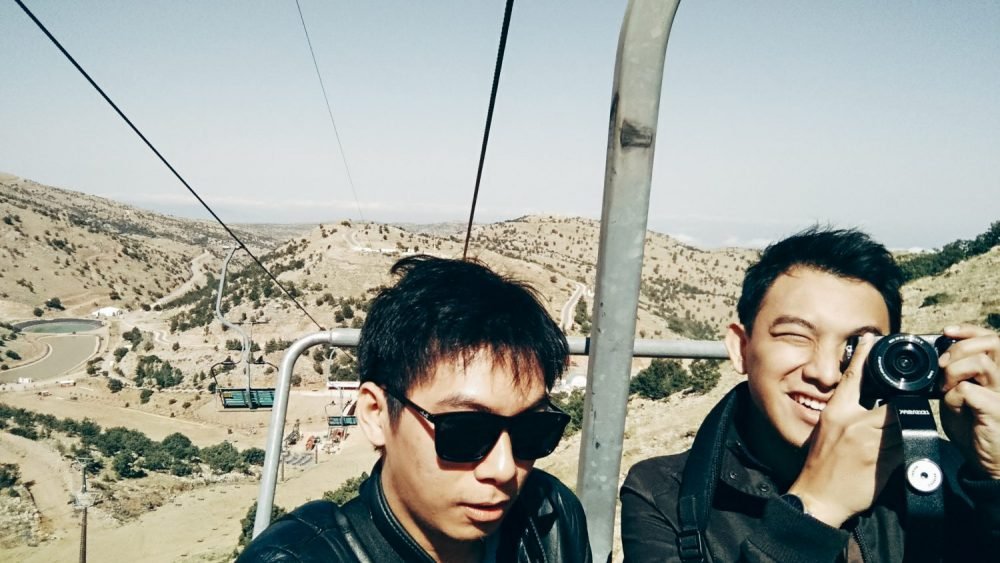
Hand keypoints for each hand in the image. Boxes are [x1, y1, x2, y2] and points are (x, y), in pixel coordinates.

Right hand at [788, 334, 902, 526]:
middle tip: (908, 395)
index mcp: (835, 413)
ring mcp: (870, 443)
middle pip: (889, 400)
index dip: (863, 356)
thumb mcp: (825, 430)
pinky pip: (905, 446)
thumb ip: (843, 413)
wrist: (818, 498)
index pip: (852, 378)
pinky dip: (908, 445)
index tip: (871, 339)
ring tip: (904, 426)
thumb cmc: (820, 465)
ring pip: (901, 423)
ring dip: (906, 424)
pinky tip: (902, 448)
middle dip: (901, 399)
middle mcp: (853, 424)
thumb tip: (860, 397)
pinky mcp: (884, 462)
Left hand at [938, 325, 999, 478]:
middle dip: (959, 348)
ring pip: (981, 362)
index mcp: (997, 375)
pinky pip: (968, 390)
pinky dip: (952, 396)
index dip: (970, 330)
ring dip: (954, 371)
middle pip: (992, 342)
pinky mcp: (996, 410)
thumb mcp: (959, 396)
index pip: (992, 339)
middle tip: (943, 365)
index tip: (946, 331)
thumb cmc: (973, 429)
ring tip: (946, 388)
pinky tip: (953, 407)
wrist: (988, 462)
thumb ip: (954, 377)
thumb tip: (939, 358)